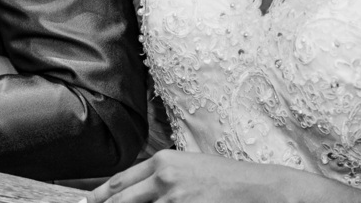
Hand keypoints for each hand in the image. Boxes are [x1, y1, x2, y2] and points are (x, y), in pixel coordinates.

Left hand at [83, 150, 298, 202]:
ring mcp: (173, 200)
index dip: (101, 196)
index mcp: (163, 162)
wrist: (259, 188)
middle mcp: (164, 178)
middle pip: (121, 201)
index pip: (120, 182)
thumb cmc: (225, 179)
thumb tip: (135, 191)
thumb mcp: (188, 168)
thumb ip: (160, 177)